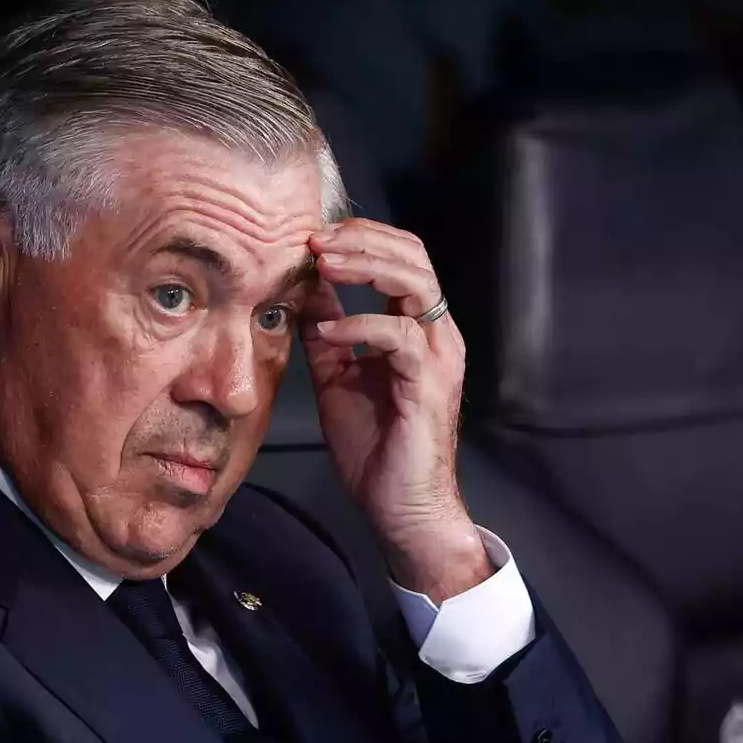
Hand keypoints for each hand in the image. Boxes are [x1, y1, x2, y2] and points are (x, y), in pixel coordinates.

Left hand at [302, 219, 490, 602]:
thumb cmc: (374, 446)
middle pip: (413, 256)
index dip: (359, 239)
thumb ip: (328, 331)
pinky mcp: (430, 382)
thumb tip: (304, 290)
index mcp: (417, 327)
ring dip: (364, 266)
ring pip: (415, 282)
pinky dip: (358, 325)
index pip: (401, 257)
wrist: (399, 505)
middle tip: (314, 239)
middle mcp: (437, 333)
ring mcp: (438, 355)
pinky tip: (326, 331)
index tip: (311, 237)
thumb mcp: (337, 375)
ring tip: (321, 264)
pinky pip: (399, 335)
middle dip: (361, 239)